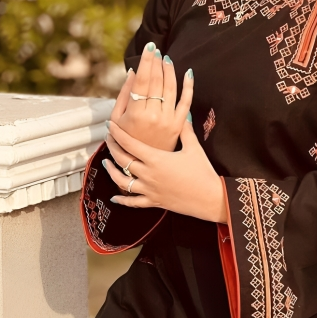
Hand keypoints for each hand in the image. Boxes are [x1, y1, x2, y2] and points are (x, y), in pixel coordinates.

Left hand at [103, 118, 227, 223]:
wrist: (209, 198)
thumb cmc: (202, 172)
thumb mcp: (194, 147)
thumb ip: (185, 130)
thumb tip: (183, 115)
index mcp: (156, 159)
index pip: (130, 143)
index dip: (118, 133)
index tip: (110, 125)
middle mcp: (148, 174)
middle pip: (122, 160)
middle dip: (112, 147)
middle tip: (108, 139)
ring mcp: (149, 190)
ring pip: (122, 181)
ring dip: (112, 171)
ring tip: (106, 163)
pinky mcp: (154, 201)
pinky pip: (133, 202)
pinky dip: (122, 200)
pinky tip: (114, 197)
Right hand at [108, 42, 193, 150]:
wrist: (142, 163)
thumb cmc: (126, 139)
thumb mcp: (117, 118)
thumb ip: (123, 94)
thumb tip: (132, 72)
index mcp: (136, 113)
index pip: (142, 80)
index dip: (146, 62)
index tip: (149, 48)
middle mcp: (154, 115)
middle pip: (157, 82)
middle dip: (157, 63)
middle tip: (157, 50)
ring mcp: (168, 120)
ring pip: (172, 89)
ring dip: (170, 71)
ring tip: (166, 59)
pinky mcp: (178, 125)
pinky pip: (186, 102)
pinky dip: (188, 87)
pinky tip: (188, 74)